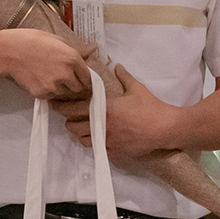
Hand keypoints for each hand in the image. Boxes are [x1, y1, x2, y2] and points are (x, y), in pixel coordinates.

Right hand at [0, 28, 92, 100]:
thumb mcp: (57, 40)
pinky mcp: (42, 93)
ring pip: (64, 94)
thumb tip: (93, 49)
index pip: (88, 77)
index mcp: (72, 58)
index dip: (84, 77)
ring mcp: (53, 85)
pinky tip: (40, 79)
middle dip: (73, 84)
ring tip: (48, 75)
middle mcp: (65, 73)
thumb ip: (78, 49)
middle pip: (78, 88)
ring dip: (60, 88)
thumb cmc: (32, 41)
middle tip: (63, 76)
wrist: (10, 51)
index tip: (79, 77)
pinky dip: (48, 91)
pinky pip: (51, 97)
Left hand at [56, 64, 176, 158]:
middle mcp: (102, 126)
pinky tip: (98, 138)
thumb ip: (123, 76)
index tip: (54, 104)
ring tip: (82, 127)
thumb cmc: (150, 107)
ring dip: (79, 133)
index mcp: (105, 109)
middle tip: (70, 116)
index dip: (61, 106)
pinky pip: (96, 150)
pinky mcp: (114, 153)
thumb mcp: (137, 88)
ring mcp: (108, 141)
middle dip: (69, 121)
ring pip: (82, 140)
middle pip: (72, 127)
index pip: (74, 108)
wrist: (165, 129)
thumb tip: (117, 65)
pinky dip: (94, 144)